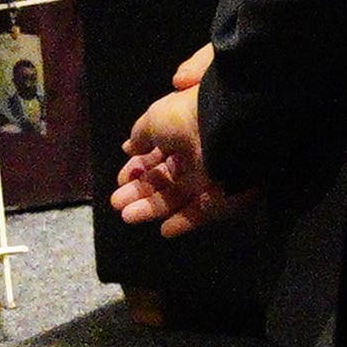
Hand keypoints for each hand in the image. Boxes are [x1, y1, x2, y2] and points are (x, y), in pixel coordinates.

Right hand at [108, 45, 242, 232]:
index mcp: (182, 127)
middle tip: (116, 202)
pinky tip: (164, 230)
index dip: (138, 165)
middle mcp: (197, 151)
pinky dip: (184, 222)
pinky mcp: (224, 197)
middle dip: (140, 190)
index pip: (158, 150)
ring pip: (178, 196)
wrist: (230, 129)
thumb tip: (129, 147)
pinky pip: (202, 212)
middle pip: (164, 176)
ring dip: (151, 207)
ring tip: (126, 215)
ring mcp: (211, 176)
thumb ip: (140, 135)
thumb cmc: (189, 117)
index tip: (121, 177)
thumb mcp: (156, 117)